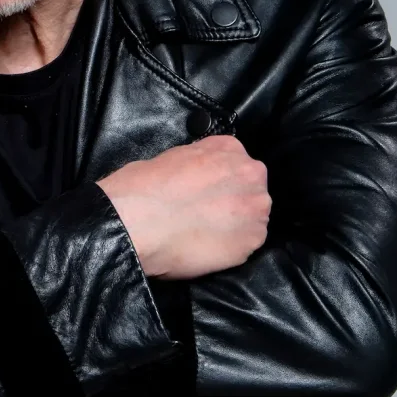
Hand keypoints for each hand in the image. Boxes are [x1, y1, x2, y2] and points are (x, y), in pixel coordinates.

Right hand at [97, 134, 270, 279]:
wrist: (140, 221)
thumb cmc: (145, 186)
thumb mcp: (173, 156)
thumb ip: (200, 162)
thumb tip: (202, 177)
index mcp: (229, 147)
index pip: (235, 162)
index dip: (219, 180)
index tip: (205, 192)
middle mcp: (251, 173)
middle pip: (250, 189)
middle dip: (232, 201)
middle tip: (204, 214)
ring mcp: (256, 209)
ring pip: (252, 218)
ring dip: (234, 225)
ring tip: (204, 232)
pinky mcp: (253, 241)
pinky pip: (246, 244)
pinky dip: (231, 248)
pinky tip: (208, 247)